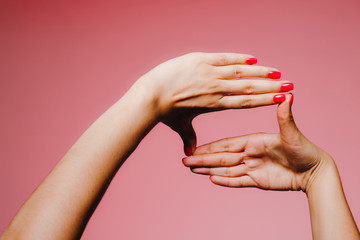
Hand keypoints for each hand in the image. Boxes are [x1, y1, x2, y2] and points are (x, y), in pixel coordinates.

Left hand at [138, 52, 291, 154]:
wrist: (151, 95)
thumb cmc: (165, 112)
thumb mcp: (179, 126)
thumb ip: (188, 138)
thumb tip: (188, 154)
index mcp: (216, 103)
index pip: (246, 102)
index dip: (265, 101)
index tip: (282, 99)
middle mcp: (217, 88)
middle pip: (250, 87)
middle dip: (271, 87)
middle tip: (290, 84)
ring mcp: (209, 73)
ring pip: (241, 72)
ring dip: (261, 72)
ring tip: (277, 73)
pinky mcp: (200, 60)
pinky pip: (225, 58)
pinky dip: (239, 59)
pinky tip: (254, 60)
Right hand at [183, 94, 330, 191]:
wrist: (314, 171)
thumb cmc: (304, 149)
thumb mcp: (292, 133)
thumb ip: (284, 117)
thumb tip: (287, 95)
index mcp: (253, 141)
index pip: (226, 145)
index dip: (209, 147)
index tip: (194, 148)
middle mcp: (249, 153)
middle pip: (221, 157)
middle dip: (203, 159)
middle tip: (185, 161)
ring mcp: (252, 167)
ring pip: (226, 169)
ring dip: (209, 169)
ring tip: (192, 169)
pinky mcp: (257, 180)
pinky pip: (238, 181)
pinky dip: (225, 181)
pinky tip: (211, 179)